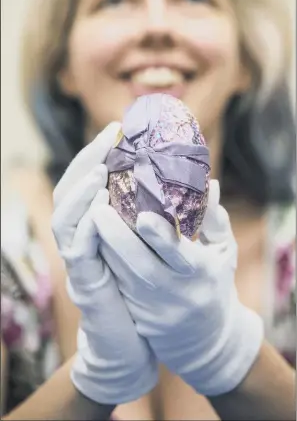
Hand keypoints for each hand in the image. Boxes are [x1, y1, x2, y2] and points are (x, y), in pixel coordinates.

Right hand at [51, 123, 157, 404]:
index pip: (85, 180)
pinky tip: (101, 210)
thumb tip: (183, 179)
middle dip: (85, 162)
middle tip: (107, 139)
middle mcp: (79, 237)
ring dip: (79, 192)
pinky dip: (86, 229)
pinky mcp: (84, 283)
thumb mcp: (147, 243)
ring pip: (63, 220)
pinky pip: (77, 252)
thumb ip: (153, 213)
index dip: (95, 153)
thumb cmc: (144, 287)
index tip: (117, 128)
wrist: (133, 340)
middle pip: (67, 191)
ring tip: (100, 172)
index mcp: (94, 225)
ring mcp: (78, 261)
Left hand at [93, 179, 263, 396]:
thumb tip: (209, 183)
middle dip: (117, 236)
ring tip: (88, 216)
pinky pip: (116, 285)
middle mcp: (175, 292)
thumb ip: (214, 219)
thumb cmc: (215, 284)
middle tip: (98, 208)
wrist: (206, 341)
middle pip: (140, 265)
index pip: (179, 254)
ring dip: (103, 247)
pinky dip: (104, 262)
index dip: (161, 236)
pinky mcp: (136, 315)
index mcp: (201, 273)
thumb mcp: (224, 253)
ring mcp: (152, 307)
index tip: (143, 215)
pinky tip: (91, 239)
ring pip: (121, 275)